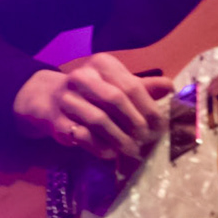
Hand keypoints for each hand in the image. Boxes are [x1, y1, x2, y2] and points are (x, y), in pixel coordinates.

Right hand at [12, 54, 173, 162]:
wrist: (48, 99)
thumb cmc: (91, 93)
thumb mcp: (115, 85)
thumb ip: (141, 87)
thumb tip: (169, 86)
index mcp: (101, 64)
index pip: (130, 86)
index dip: (148, 108)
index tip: (159, 127)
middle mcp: (81, 77)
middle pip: (115, 100)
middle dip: (135, 123)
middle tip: (147, 140)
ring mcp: (66, 98)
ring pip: (99, 119)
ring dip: (120, 138)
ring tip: (133, 151)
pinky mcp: (56, 120)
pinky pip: (82, 135)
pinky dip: (100, 147)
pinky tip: (111, 153)